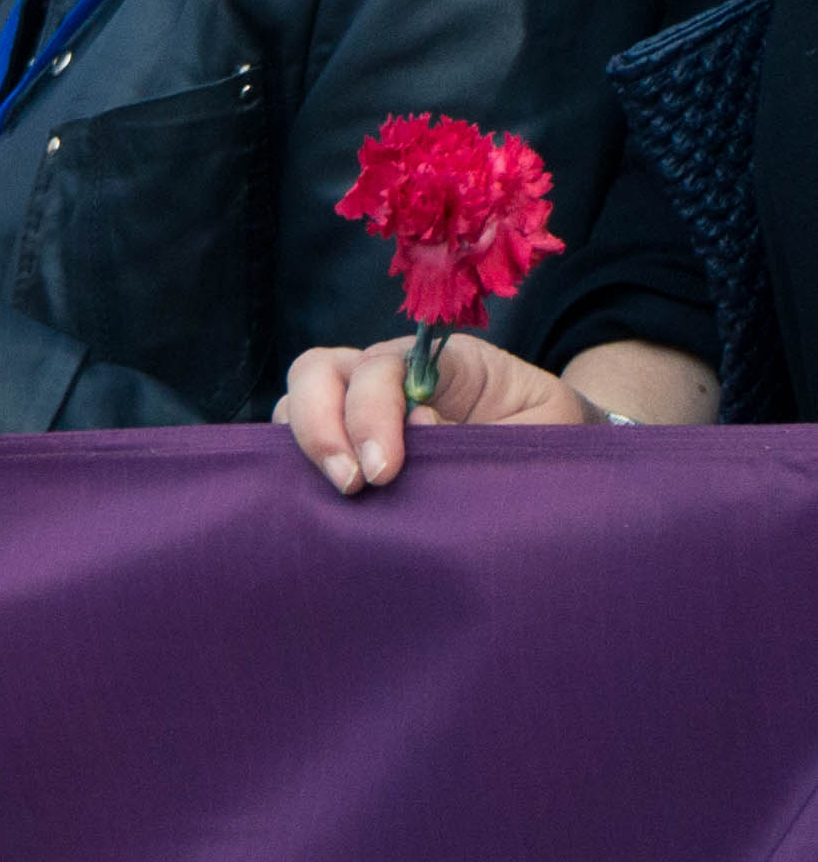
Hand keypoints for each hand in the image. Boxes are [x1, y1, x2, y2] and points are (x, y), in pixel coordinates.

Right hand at [278, 333, 593, 492]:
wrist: (565, 465)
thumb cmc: (555, 441)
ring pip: (296, 400)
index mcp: (440, 362)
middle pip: (319, 371)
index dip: (372, 413)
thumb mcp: (540, 433)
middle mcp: (388, 376)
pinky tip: (318, 499)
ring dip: (304, 443)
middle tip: (351, 484)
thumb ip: (482, 432)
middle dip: (320, 425)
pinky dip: (296, 465)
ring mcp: (359, 408)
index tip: (384, 472)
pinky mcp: (346, 446)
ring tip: (338, 494)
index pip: (381, 367)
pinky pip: (297, 443)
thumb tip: (419, 430)